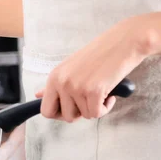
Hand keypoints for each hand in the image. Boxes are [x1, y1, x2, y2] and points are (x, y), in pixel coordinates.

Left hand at [35, 17, 149, 121]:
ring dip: (95, 107)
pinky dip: (106, 107)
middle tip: (88, 100)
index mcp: (53, 77)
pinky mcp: (94, 91)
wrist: (122, 42)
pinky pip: (97, 114)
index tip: (71, 108)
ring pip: (84, 115)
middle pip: (66, 117)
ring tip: (100, 90)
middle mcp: (62, 82)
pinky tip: (109, 93)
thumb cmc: (98, 55)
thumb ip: (55, 84)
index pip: (46, 110)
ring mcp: (77, 87)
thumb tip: (38, 95)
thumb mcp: (70, 68)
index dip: (59, 114)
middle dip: (79, 113)